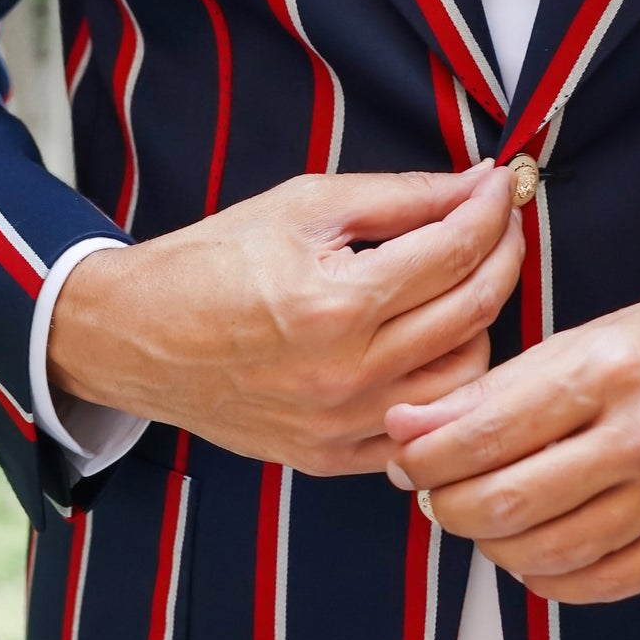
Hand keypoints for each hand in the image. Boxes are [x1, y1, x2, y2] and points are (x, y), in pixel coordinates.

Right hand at [48, 164, 524, 473]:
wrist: (134, 337)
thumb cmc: (211, 262)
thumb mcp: (302, 206)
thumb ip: (399, 197)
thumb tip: (475, 183)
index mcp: (335, 305)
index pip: (454, 253)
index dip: (490, 210)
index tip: (501, 185)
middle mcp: (345, 375)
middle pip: (473, 312)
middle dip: (504, 254)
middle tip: (501, 221)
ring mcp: (342, 425)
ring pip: (466, 378)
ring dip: (481, 322)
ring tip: (466, 281)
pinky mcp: (333, 456)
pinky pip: (425, 426)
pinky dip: (446, 383)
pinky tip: (435, 341)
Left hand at [384, 292, 639, 602]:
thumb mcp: (589, 337)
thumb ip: (500, 387)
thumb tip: (410, 427)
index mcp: (608, 369)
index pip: (486, 431)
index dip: (426, 456)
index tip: (407, 457)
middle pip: (508, 501)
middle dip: (448, 506)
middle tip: (434, 495)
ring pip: (548, 550)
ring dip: (492, 545)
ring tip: (481, 521)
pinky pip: (600, 583)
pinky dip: (548, 577)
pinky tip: (533, 552)